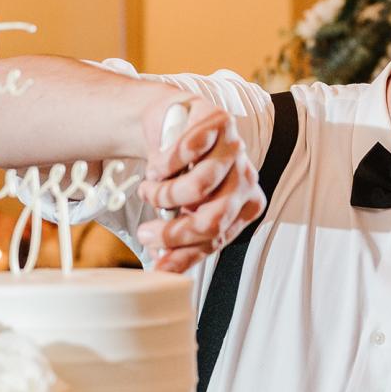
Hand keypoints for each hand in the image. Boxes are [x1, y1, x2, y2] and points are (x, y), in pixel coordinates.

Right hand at [135, 102, 263, 274]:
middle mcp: (246, 180)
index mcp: (245, 207)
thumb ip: (178, 240)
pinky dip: (164, 162)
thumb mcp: (180, 210)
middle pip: (213, 219)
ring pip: (199, 188)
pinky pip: (189, 151)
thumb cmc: (180, 172)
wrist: (173, 122)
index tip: (156, 264)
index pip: (217, 239)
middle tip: (144, 232)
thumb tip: (161, 269)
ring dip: (162, 194)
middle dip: (172, 232)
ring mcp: (236, 151)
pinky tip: (156, 165)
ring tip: (148, 190)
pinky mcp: (220, 123)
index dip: (184, 254)